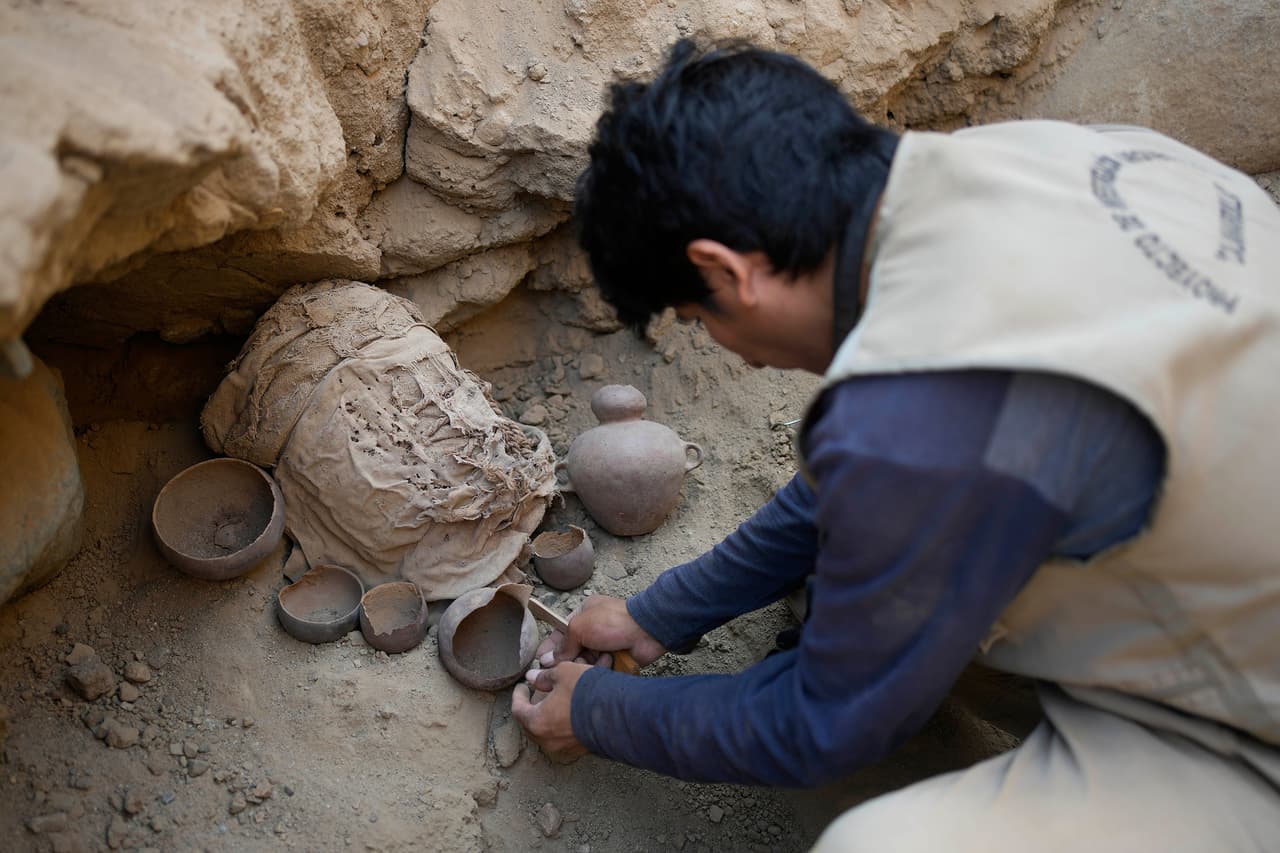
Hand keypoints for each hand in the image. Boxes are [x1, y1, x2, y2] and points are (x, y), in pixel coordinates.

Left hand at [511, 660, 591, 762]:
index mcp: (537, 722)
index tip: (522, 686)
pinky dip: (561, 725)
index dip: (518, 696)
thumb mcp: (563, 673)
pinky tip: (569, 712)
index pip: (518, 710)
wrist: (619, 714)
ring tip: (552, 703)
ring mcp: (565, 748)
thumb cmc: (586, 692)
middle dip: (531, 709)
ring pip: (547, 733)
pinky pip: (563, 737)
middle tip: (534, 696)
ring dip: (546, 718)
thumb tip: (533, 678)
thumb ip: (544, 676)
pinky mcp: (581, 749)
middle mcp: (548, 740)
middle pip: (530, 725)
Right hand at [544, 595, 665, 666]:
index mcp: (584, 614)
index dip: (550, 648)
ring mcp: (605, 645)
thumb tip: (548, 661)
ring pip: (585, 663)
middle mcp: (594, 630)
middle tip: (560, 670)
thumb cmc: (612, 621)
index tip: (539, 661)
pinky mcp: (615, 660)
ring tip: (584, 667)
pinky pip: (599, 671)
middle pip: (572, 651)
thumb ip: (563, 644)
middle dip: (568, 660)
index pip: (561, 633)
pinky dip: (597, 672)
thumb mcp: (579, 626)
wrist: (647, 631)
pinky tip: (598, 672)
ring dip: (584, 666)